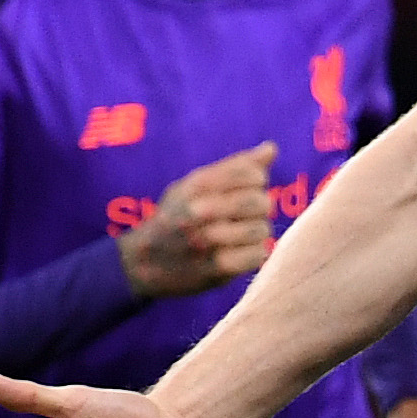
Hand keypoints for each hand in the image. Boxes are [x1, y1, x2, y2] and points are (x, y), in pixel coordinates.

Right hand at [116, 143, 278, 297]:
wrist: (145, 262)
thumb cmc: (177, 216)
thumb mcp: (195, 185)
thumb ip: (235, 167)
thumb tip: (272, 148)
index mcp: (196, 185)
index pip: (250, 173)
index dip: (257, 180)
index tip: (247, 188)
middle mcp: (200, 210)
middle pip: (258, 202)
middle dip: (260, 206)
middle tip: (248, 214)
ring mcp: (208, 241)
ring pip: (261, 229)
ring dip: (257, 232)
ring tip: (242, 234)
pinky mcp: (218, 268)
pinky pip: (258, 255)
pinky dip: (254, 254)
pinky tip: (240, 252)